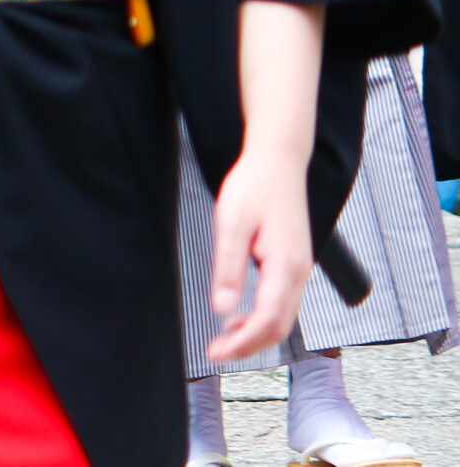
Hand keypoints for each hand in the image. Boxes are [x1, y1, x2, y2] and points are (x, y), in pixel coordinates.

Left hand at [203, 142, 312, 361]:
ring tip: (224, 340)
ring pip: (283, 317)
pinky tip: (239, 317)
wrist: (277, 161)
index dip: (243, 342)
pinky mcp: (293, 263)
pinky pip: (283, 303)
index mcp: (285, 266)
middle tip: (215, 353)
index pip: (268, 319)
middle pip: (279, 326)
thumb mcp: (231, 223)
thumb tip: (222, 309)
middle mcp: (299, 273)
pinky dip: (263, 319)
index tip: (217, 352)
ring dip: (256, 334)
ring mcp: (299, 269)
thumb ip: (228, 267)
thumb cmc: (253, 187)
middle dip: (249, 345)